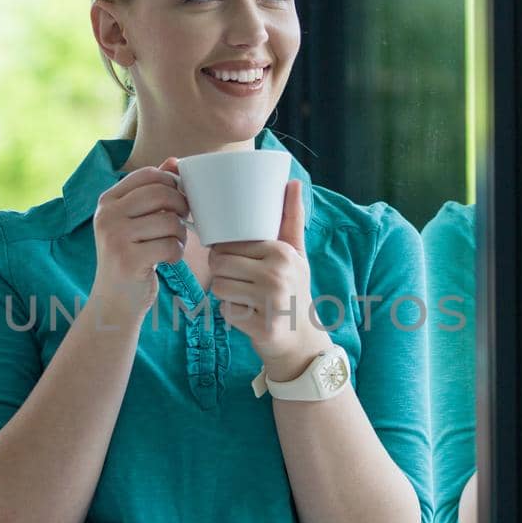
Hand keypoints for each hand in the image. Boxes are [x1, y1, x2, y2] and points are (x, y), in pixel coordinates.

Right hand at [89, 157, 189, 316]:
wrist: (114, 302)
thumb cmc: (130, 257)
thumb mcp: (135, 221)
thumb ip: (152, 191)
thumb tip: (175, 161)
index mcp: (107, 201)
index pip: (149, 175)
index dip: (172, 183)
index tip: (177, 201)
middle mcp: (107, 215)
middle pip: (162, 194)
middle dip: (181, 207)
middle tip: (181, 222)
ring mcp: (115, 237)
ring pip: (169, 221)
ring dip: (180, 234)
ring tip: (173, 243)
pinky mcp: (128, 260)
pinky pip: (170, 246)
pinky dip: (177, 253)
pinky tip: (169, 259)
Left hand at [208, 179, 329, 378]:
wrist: (302, 340)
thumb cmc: (294, 290)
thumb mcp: (296, 254)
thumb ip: (291, 219)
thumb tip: (294, 181)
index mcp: (282, 252)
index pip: (228, 244)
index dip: (225, 254)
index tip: (240, 263)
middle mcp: (278, 274)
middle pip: (219, 265)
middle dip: (223, 274)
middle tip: (241, 283)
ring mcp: (271, 302)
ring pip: (219, 288)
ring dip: (226, 295)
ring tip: (247, 298)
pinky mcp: (263, 326)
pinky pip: (226, 312)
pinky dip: (233, 315)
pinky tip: (251, 316)